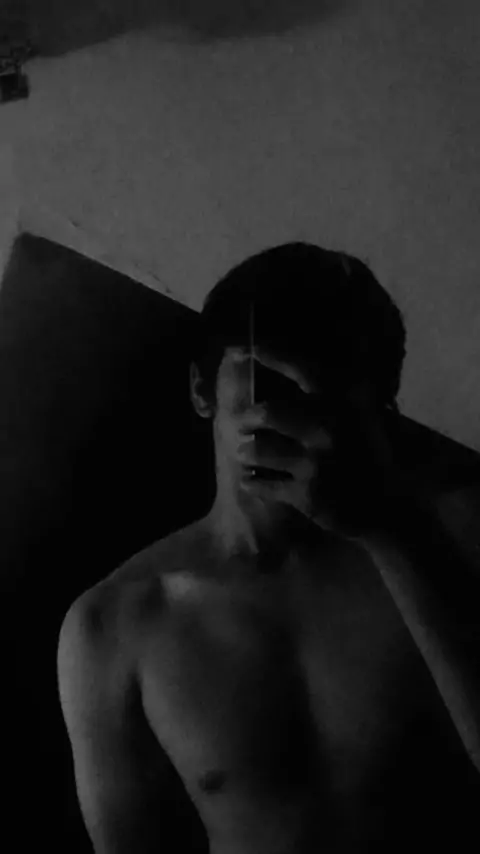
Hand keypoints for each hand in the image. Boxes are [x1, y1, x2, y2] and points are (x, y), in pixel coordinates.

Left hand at [237, 347, 415, 540]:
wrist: (387, 507)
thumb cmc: (370, 457)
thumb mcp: (363, 416)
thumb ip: (338, 391)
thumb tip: (313, 359)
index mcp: (344, 404)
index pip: (303, 370)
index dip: (274, 357)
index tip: (252, 349)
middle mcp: (327, 428)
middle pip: (268, 411)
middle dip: (248, 418)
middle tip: (243, 423)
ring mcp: (314, 462)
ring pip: (258, 449)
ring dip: (246, 451)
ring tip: (245, 452)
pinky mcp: (305, 493)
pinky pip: (262, 483)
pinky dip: (252, 481)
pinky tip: (250, 479)